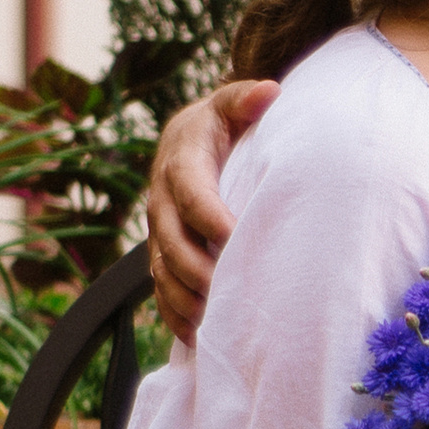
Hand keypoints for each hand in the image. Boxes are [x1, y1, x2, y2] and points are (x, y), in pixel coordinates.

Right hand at [145, 80, 274, 340]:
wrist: (189, 140)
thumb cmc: (221, 126)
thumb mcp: (229, 106)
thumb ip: (244, 99)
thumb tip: (269, 91)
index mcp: (180, 165)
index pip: (194, 198)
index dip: (214, 222)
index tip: (239, 240)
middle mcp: (162, 202)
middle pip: (174, 244)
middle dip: (199, 272)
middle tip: (229, 295)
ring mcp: (159, 232)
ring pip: (164, 273)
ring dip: (186, 300)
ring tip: (215, 324)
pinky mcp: (161, 254)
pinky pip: (160, 290)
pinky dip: (175, 315)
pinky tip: (197, 337)